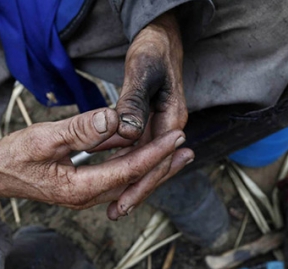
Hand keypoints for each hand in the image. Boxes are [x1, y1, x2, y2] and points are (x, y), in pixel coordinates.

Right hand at [0, 108, 193, 216]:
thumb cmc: (12, 156)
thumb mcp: (44, 138)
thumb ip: (80, 130)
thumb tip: (114, 119)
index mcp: (79, 188)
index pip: (128, 170)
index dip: (154, 153)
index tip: (176, 137)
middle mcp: (86, 197)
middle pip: (134, 182)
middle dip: (162, 165)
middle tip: (187, 149)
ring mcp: (84, 194)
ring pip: (127, 181)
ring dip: (152, 167)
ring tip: (177, 153)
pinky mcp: (82, 187)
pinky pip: (116, 177)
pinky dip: (133, 165)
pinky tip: (144, 153)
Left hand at [97, 11, 188, 218]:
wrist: (163, 37)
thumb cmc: (153, 50)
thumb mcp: (141, 72)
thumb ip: (133, 102)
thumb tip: (126, 131)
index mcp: (172, 118)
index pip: (156, 159)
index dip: (140, 182)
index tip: (123, 202)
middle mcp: (171, 126)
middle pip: (154, 166)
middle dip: (136, 191)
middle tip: (116, 213)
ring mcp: (163, 126)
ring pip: (147, 161)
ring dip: (132, 182)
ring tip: (115, 205)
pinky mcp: (153, 123)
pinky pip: (141, 148)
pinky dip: (129, 162)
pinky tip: (116, 175)